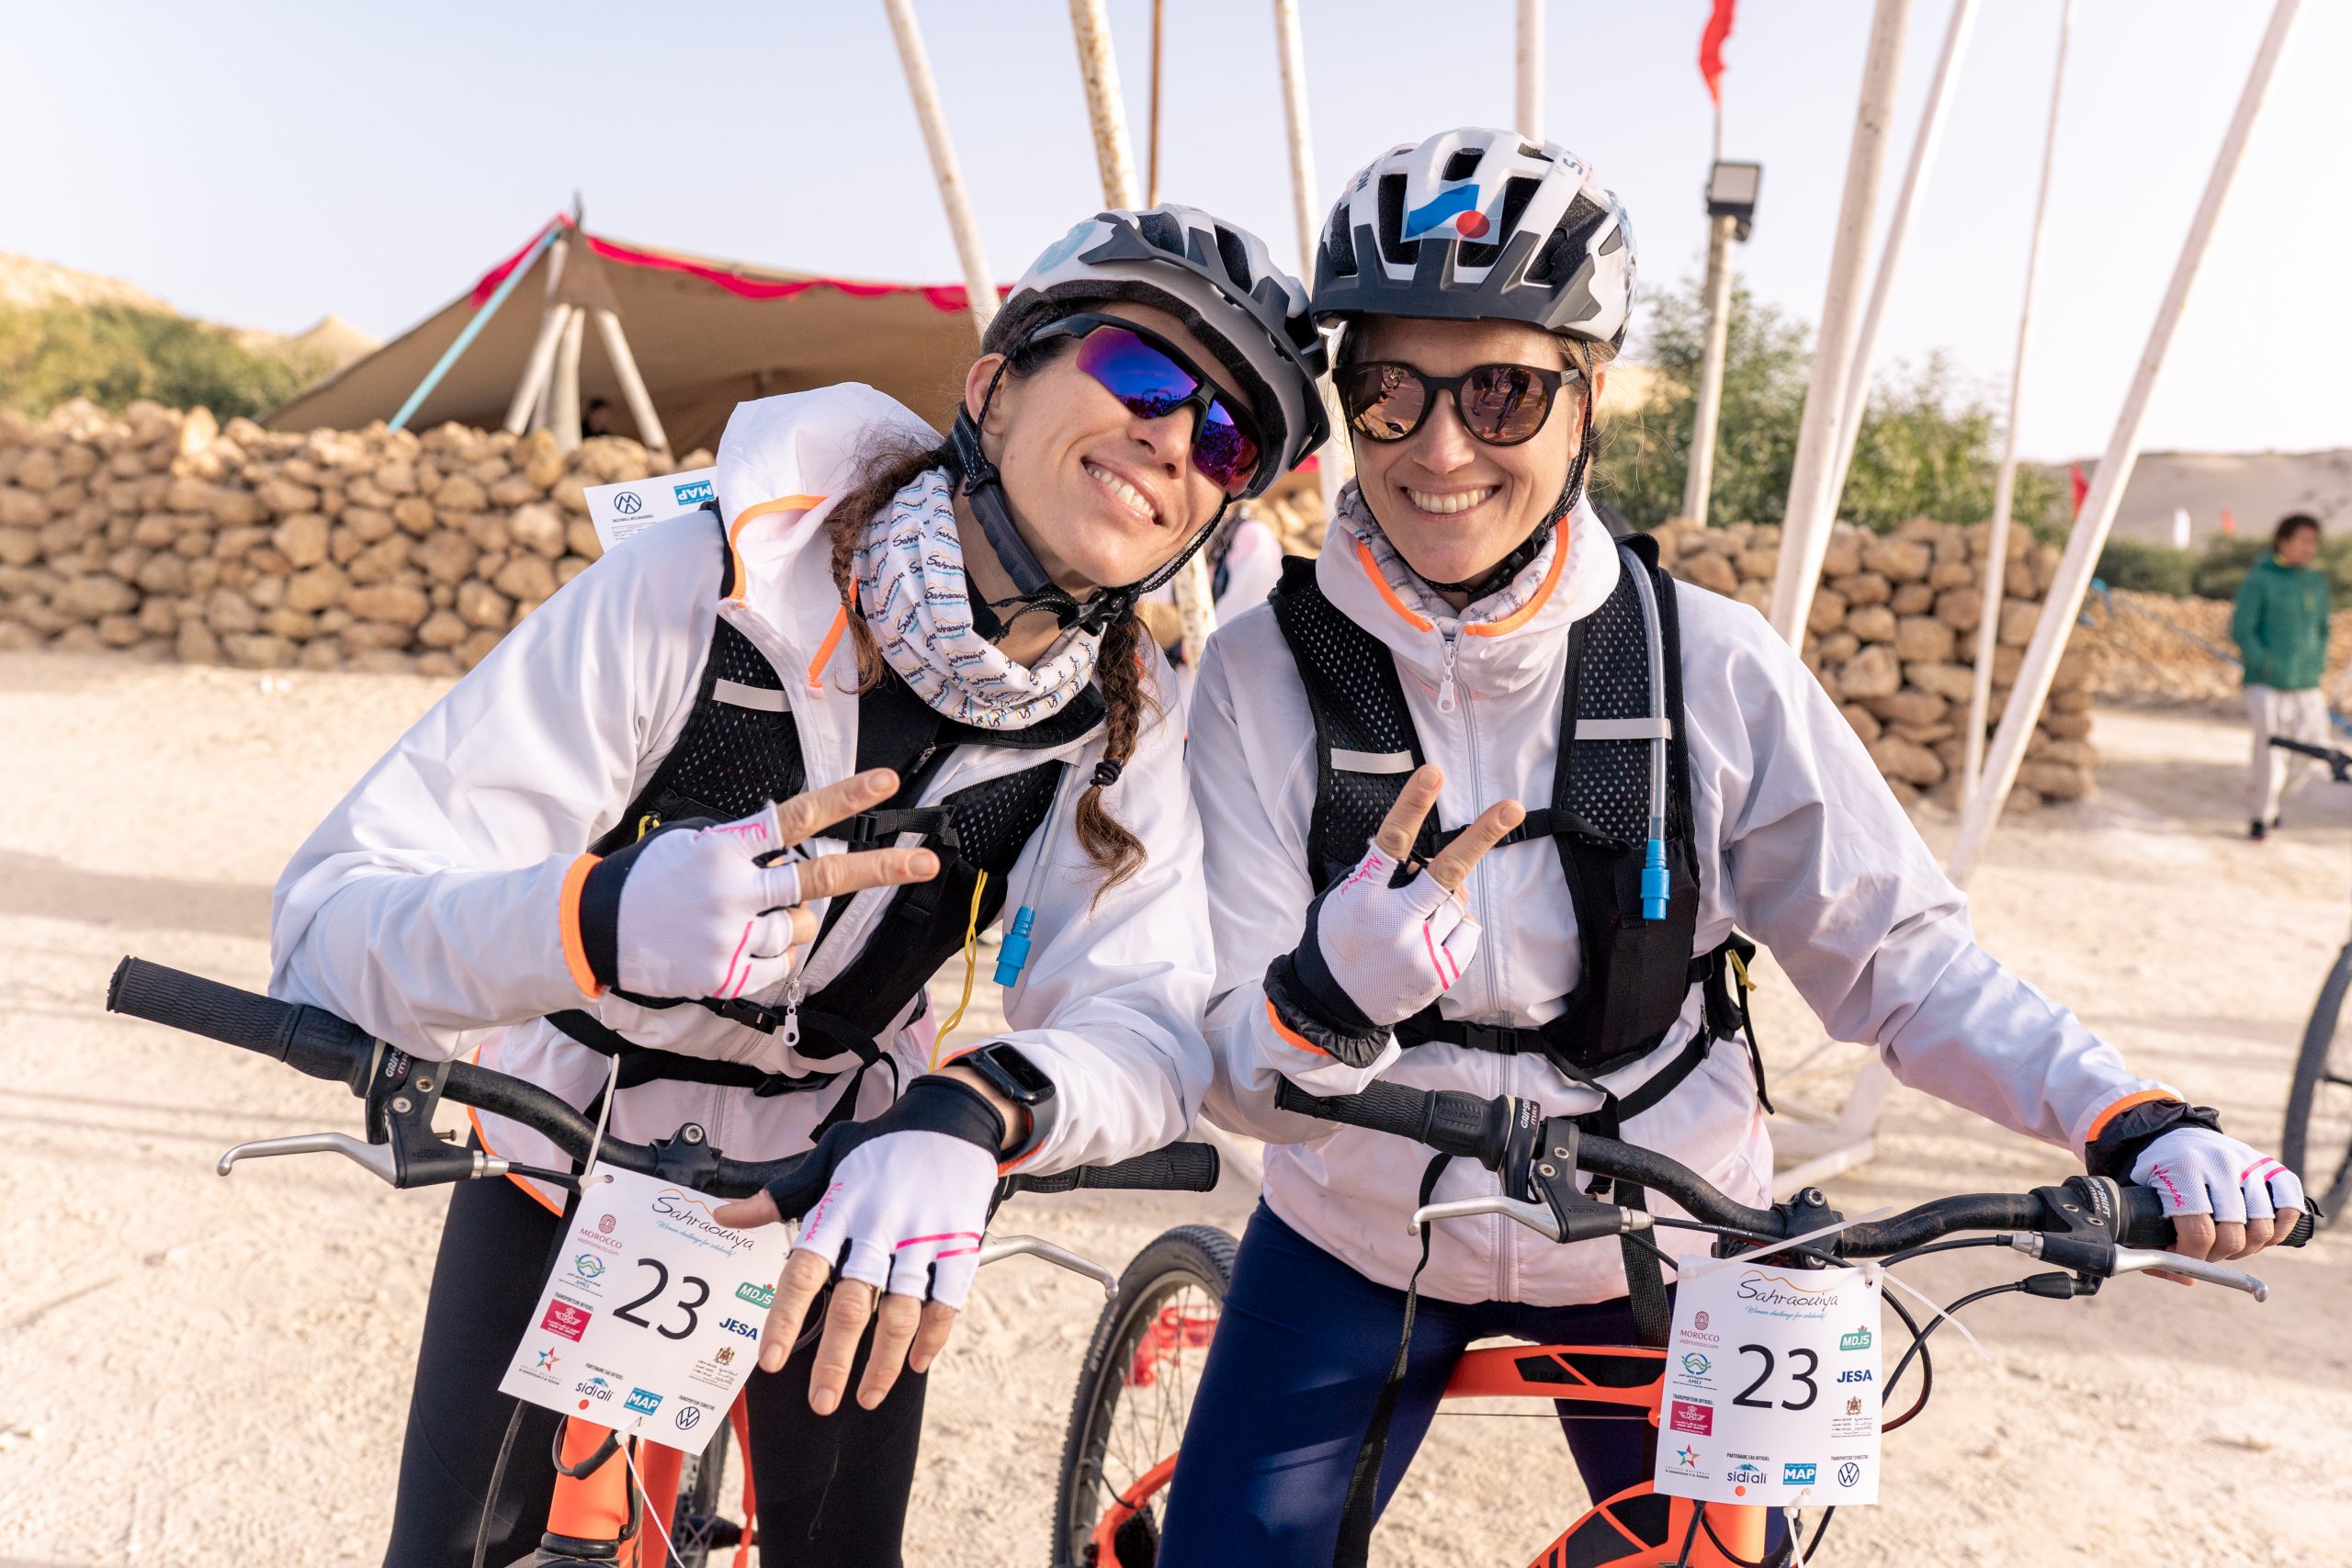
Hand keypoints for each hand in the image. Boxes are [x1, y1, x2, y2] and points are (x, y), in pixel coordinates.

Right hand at [583, 770, 935, 999]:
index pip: (795, 817)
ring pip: (799, 930)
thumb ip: (743, 845)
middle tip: (925, 863)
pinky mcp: (724, 976)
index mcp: (724, 846)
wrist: (591, 930)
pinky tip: (733, 948)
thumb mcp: (691, 843)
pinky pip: (780, 966)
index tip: (887, 783)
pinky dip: (769, 958)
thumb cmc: (648, 880)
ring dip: (786, 926)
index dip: (845, 799)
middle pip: (819, 879)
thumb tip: (796, 855)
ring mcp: (729, 935)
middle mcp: (732, 889)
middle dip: (879, 869)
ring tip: (738, 922)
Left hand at [710, 1077, 1005, 1412]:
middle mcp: (879, 1229)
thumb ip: (779, 1197)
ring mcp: (922, 1240)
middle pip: (852, 1306)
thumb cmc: (883, 1143)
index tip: (769, 1362)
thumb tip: (725, 1217)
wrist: (953, 1119)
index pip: (804, 1271)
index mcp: (841, 1209)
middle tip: (820, 1402)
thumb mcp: (827, 1158)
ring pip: (900, 1314)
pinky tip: (915, 1363)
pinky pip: (945, 1303)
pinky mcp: (959, 1246)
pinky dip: (931, 1338)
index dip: (785, 1319)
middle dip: (835, 1361)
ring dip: (882, 1363)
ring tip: (867, 1397)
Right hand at [1279, 765, 1523, 1040]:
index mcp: (1363, 896)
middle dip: (1482, 836)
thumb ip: (1377, 876)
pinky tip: (1430, 939)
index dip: (1413, 806)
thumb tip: (1422, 859)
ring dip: (1445, 901)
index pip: (1391, 843)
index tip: (1433, 775)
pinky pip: (1466, 931)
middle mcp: (1394, 922)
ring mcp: (1420, 950)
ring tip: (1416, 921)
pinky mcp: (1438, 972)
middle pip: (1445, 873)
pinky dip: (1455, 927)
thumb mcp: (1341, 900)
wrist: (1334, 1007)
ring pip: (1456, 903)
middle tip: (1512, 807)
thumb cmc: (1341, 941)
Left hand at [2129, 1127, 2305, 1283]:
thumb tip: (2185, 1277)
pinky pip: (2290, 1208)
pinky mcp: (2270, 1165)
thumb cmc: (2156, 1174)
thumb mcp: (2139, 1198)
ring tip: (2226, 1243)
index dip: (2191, 1257)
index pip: (2199, 1232)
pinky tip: (2256, 1233)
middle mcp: (2220, 1163)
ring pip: (2263, 1229)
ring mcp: (2249, 1163)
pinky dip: (2279, 1230)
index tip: (2181, 1259)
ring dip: (2246, 1248)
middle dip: (2216, 1256)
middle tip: (2203, 1252)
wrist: (2172, 1134)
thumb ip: (2149, 1238)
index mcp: (2183, 1169)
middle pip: (2233, 1236)